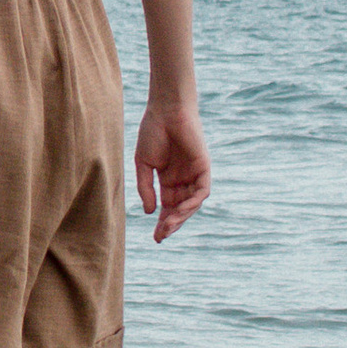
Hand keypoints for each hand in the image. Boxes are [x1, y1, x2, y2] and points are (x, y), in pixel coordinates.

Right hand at [134, 100, 211, 242]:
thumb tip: (149, 212)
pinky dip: (192, 202)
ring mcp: (194, 174)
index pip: (168, 207)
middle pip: (180, 209)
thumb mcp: (143, 164)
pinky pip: (202, 191)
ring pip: (192, 203)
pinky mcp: (203, 167)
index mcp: (168, 179)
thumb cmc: (152, 132)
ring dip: (181, 216)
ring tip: (168, 226)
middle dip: (171, 224)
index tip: (155, 237)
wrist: (165, 110)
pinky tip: (180, 210)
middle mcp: (183, 179)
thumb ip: (146, 188)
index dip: (162, 222)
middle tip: (160, 236)